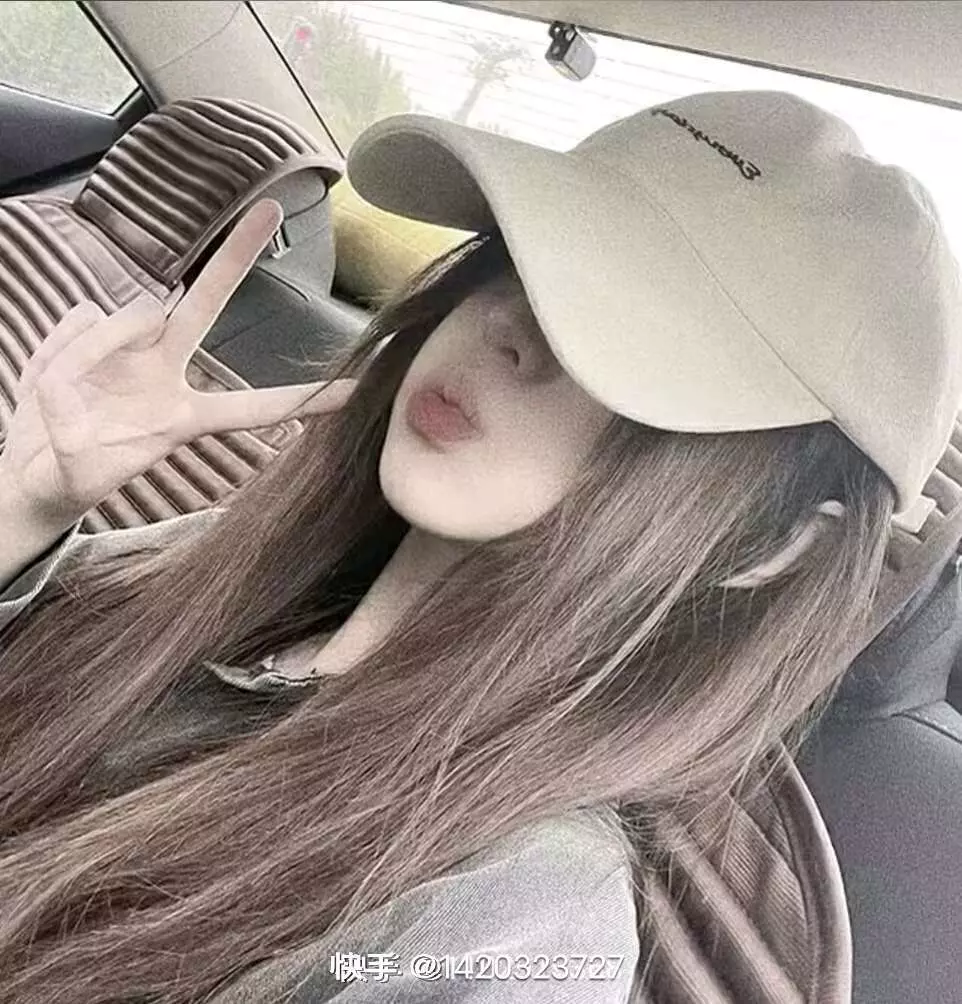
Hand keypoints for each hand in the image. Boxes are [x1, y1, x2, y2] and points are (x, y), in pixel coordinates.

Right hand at [0, 200, 355, 526]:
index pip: (255, 409)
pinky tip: (52, 380)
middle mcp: (165, 371)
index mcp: (185, 417)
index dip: (305, 401)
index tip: (358, 389)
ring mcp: (127, 345)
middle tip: (269, 212)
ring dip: (89, 351)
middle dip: (233, 260)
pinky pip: (75, 319)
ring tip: (65, 398)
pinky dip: (55, 351)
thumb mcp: (76, 474)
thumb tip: (66, 387)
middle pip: (203, 308)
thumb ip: (74, 435)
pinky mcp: (87, 328)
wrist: (30, 466)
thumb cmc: (68, 476)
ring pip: (120, 317)